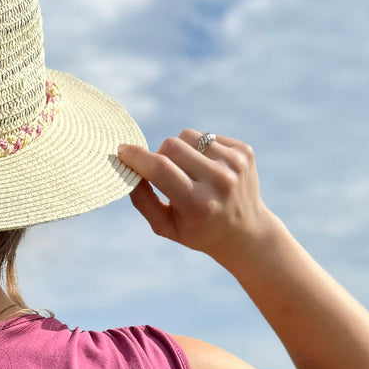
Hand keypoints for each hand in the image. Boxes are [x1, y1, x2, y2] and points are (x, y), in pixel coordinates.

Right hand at [116, 130, 275, 264]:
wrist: (246, 232)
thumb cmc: (198, 230)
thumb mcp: (166, 227)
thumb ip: (143, 200)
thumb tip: (127, 167)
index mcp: (198, 204)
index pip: (160, 168)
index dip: (137, 157)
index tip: (122, 151)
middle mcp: (219, 181)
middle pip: (171, 146)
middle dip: (159, 155)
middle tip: (164, 174)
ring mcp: (235, 164)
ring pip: (188, 136)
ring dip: (180, 150)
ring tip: (189, 172)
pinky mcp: (244, 151)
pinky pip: (207, 136)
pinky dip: (200, 149)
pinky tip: (208, 169)